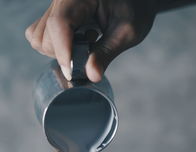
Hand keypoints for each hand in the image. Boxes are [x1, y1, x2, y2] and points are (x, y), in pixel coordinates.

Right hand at [25, 0, 156, 81]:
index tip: (72, 74)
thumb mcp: (127, 31)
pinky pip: (39, 37)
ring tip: (86, 43)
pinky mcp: (53, 16)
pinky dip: (55, 48)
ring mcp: (54, 8)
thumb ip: (106, 53)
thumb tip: (91, 76)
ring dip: (60, 52)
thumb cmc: (134, 9)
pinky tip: (76, 42)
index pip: (59, 23)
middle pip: (46, 36)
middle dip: (66, 54)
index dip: (63, 52)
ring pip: (39, 39)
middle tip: (92, 49)